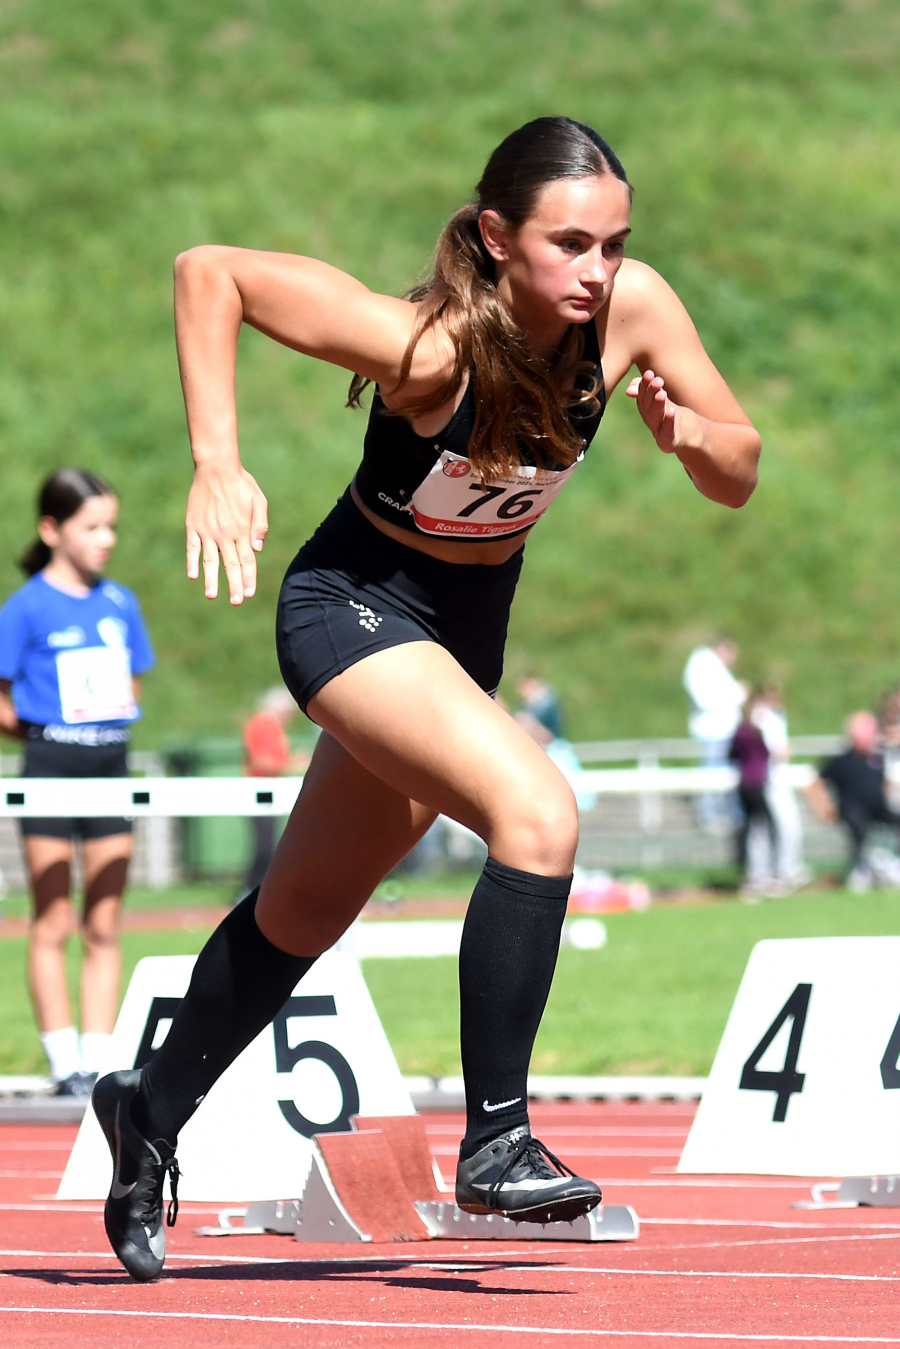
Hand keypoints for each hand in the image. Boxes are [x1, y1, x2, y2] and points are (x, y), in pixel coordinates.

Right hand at [185, 464, 268, 604]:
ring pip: (210, 560)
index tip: (249, 594)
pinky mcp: (193, 525)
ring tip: (212, 595)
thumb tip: (258, 548)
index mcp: (242, 530)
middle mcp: (225, 534)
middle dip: (234, 585)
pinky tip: (192, 575)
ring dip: (211, 579)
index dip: (248, 578)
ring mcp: (207, 531)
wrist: (216, 468)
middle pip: (230, 565)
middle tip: (236, 602)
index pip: (247, 560)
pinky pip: (192, 547)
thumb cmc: (241, 484)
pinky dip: (192, 561)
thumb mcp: (259, 500)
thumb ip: (260, 525)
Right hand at [626, 369, 692, 454]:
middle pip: (648, 405)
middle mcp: (649, 418)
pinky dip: (669, 421)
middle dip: (651, 392)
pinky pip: (667, 430)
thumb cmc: (668, 412)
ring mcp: (658, 429)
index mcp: (645, 407)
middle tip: (658, 380)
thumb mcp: (657, 397)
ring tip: (662, 393)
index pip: (642, 395)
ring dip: (658, 405)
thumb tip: (630, 390)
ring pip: (656, 416)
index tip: (649, 373)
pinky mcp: (668, 439)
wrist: (684, 435)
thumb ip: (645, 388)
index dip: (644, 384)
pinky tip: (671, 411)